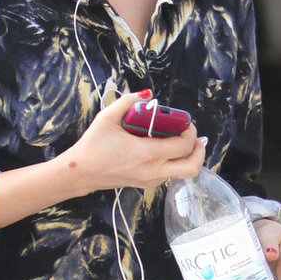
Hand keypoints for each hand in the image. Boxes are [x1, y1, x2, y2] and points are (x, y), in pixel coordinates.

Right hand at [65, 91, 203, 194]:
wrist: (80, 172)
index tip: (186, 123)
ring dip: (186, 157)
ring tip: (179, 141)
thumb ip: (128, 101)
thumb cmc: (93, 145)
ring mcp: (151, 180)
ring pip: (183, 173)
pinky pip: (170, 175)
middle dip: (199, 151)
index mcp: (147, 154)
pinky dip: (174, 162)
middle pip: (192, 167)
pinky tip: (164, 149)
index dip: (190, 132)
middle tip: (193, 138)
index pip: (183, 145)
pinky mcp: (147, 185)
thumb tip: (148, 94)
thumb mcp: (107, 117)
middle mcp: (153, 170)